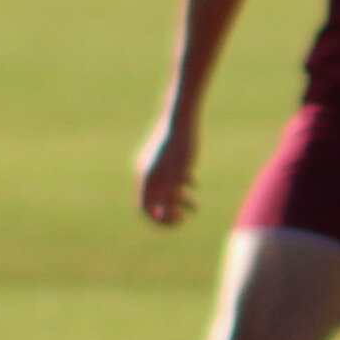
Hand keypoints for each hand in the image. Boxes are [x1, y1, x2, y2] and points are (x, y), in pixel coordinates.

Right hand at [136, 110, 200, 226]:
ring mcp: (154, 163)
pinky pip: (168, 177)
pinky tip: (194, 183)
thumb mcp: (178, 174)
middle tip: (185, 217)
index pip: (145, 208)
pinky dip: (180, 185)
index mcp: (147, 178)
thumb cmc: (181, 146)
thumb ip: (170, 196)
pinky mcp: (164, 156)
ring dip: (177, 201)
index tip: (176, 223)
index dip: (159, 220)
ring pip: (162, 189)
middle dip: (170, 212)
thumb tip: (165, 217)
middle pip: (153, 201)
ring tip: (195, 206)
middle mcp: (147, 172)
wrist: (181, 116)